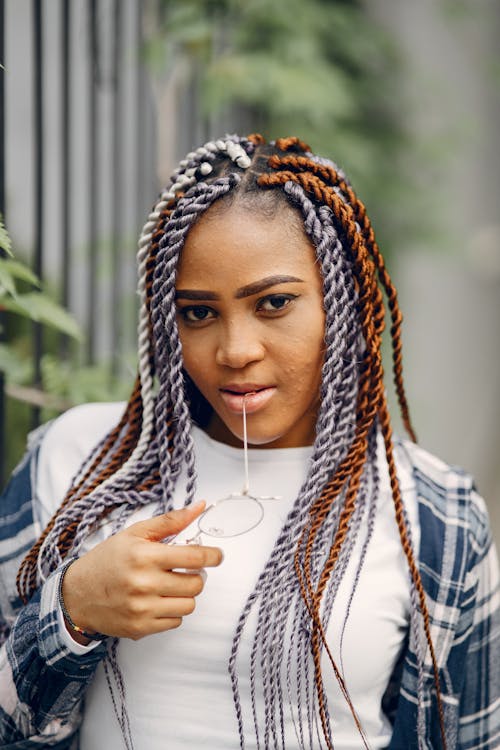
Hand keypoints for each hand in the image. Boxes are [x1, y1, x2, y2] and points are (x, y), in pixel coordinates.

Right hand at [61, 502, 222, 641]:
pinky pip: (175, 622)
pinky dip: (172, 611)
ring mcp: (142, 608)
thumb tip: (200, 507)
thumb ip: (171, 521)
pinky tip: (158, 600)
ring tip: (170, 585)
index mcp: (145, 556)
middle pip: (196, 584)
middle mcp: (144, 583)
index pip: (194, 557)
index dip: (213, 556)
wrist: (77, 594)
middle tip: (185, 570)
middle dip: (196, 575)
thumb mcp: (136, 533)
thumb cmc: (108, 559)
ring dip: (185, 594)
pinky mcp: (140, 628)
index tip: (217, 555)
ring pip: (189, 605)